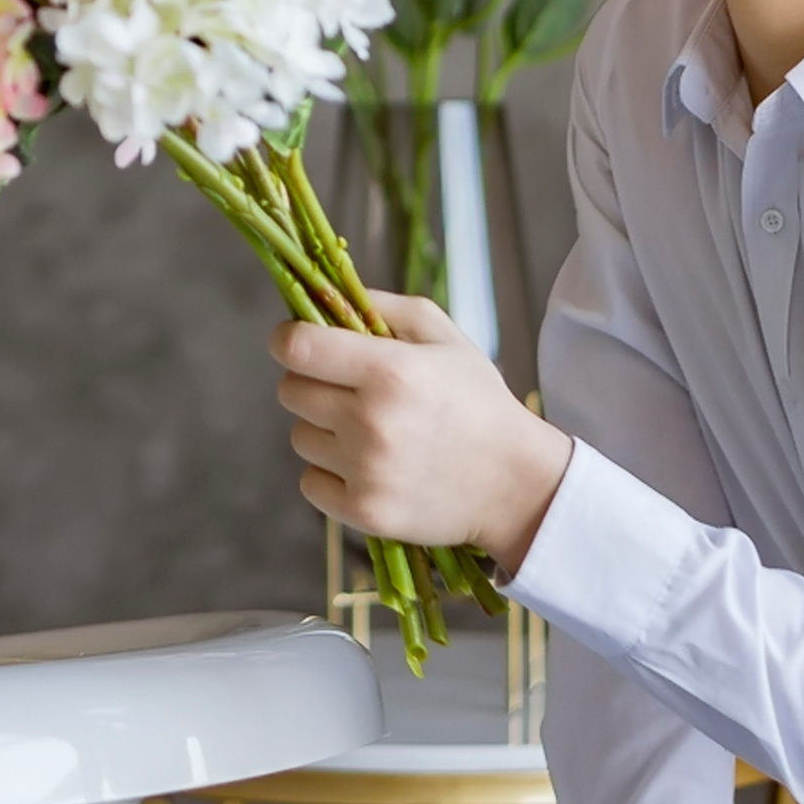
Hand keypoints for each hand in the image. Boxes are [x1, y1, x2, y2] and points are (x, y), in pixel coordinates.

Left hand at [271, 294, 573, 574]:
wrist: (515, 483)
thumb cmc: (477, 402)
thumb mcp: (443, 337)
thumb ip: (384, 305)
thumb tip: (326, 292)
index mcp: (389, 371)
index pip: (296, 348)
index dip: (288, 340)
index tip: (298, 343)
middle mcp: (370, 420)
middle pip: (289, 392)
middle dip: (311, 385)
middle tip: (348, 391)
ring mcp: (365, 470)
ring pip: (299, 438)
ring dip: (323, 432)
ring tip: (370, 433)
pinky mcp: (363, 511)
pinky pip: (309, 483)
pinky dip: (330, 475)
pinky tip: (368, 467)